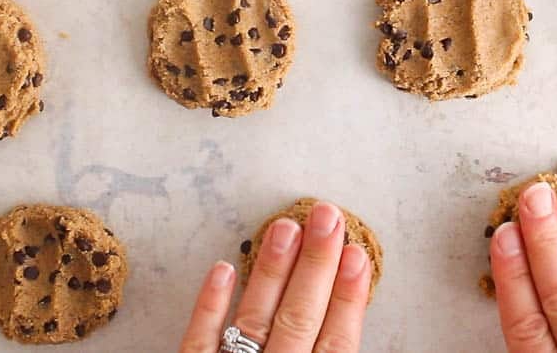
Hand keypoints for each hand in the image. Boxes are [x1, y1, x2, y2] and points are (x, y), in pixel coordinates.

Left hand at [180, 201, 371, 352]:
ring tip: (284, 228)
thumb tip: (346, 312)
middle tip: (327, 217)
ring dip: (272, 272)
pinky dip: (210, 306)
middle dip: (316, 264)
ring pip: (254, 321)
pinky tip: (223, 269)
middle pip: (299, 319)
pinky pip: (199, 341)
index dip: (348, 297)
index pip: (336, 343)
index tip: (357, 254)